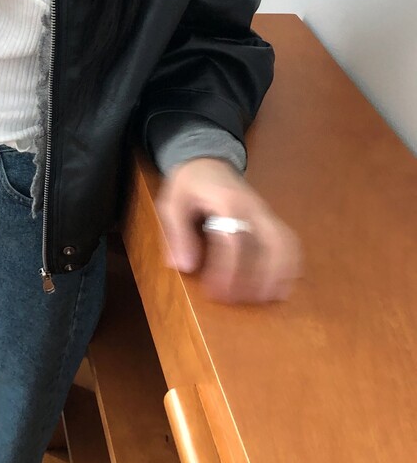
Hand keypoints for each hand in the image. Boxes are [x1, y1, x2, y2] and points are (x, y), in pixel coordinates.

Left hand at [154, 157, 302, 303]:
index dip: (227, 270)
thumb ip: (176, 233)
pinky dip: (290, 266)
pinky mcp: (272, 219)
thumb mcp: (172, 203)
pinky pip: (290, 242)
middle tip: (239, 301)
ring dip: (279, 275)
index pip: (235, 240)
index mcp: (227, 202)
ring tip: (264, 300)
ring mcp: (267, 212)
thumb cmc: (189, 184)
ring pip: (286, 244)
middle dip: (258, 277)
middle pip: (270, 244)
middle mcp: (253, 208)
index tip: (215, 293)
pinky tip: (282, 288)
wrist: (207, 160)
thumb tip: (184, 266)